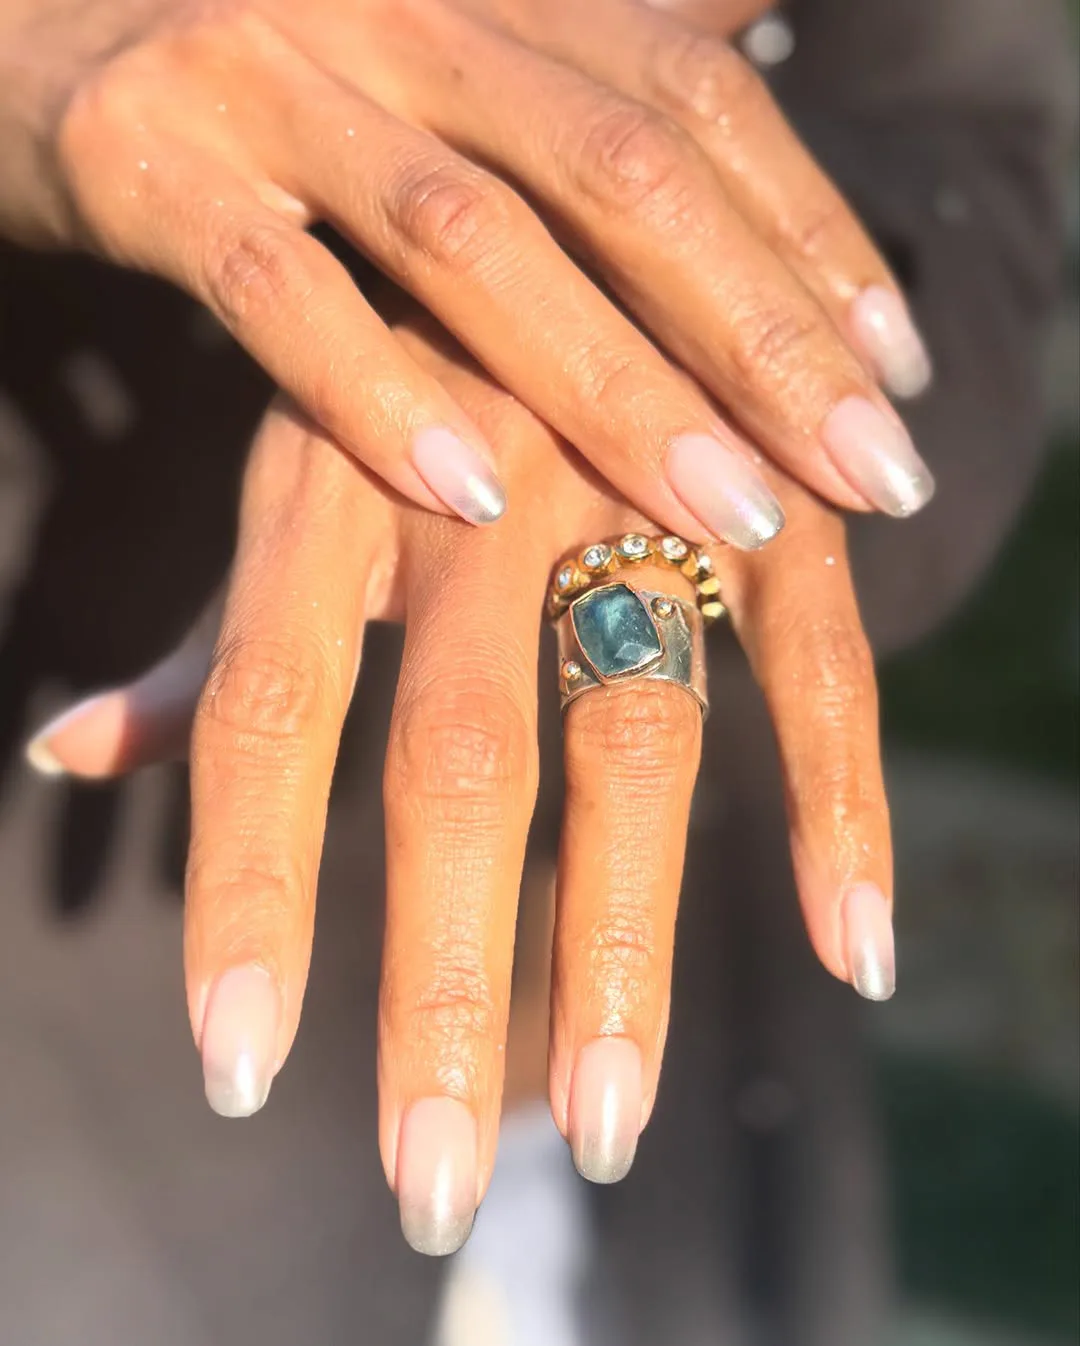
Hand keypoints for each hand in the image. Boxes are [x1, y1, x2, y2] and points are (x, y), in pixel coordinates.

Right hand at [3, 0, 931, 543]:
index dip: (811, 234)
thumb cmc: (246, 49)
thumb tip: (759, 47)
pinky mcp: (144, 158)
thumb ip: (574, 69)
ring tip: (732, 514)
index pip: (691, 104)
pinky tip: (471, 489)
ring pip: (475, 240)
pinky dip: (374, 390)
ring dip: (615, 387)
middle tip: (872, 473)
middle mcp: (399, 1)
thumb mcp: (426, 41)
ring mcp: (267, 71)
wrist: (15, 0)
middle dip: (761, 333)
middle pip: (623, 175)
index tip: (896, 376)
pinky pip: (277, 288)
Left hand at [30, 301, 895, 1254]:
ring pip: (638, 737)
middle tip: (421, 1182)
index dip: (245, 892)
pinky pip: (821, 666)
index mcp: (337, 483)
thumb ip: (206, 628)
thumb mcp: (293, 462)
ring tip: (599, 1126)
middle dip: (439, 978)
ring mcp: (647, 488)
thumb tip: (71, 756)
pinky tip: (856, 953)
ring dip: (625, 942)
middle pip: (460, 763)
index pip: (266, 715)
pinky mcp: (785, 493)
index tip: (236, 1072)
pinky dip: (842, 805)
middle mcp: (486, 493)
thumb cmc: (417, 367)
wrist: (605, 183)